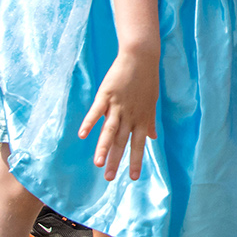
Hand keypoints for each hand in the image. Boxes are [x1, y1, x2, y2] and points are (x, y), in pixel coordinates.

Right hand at [80, 48, 156, 179]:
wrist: (142, 57)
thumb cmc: (147, 81)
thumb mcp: (152, 104)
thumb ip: (150, 122)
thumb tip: (154, 138)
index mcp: (141, 119)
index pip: (138, 144)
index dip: (136, 161)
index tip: (132, 178)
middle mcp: (130, 115)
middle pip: (121, 141)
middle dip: (115, 160)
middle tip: (108, 178)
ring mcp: (118, 105)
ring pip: (109, 130)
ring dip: (103, 147)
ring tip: (97, 163)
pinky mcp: (107, 94)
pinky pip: (97, 111)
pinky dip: (90, 122)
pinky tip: (82, 134)